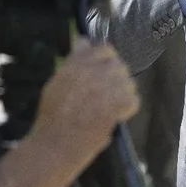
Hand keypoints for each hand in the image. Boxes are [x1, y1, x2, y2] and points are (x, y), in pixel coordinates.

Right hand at [32, 39, 139, 158]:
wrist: (56, 144)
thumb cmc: (51, 116)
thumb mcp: (56, 82)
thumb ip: (73, 61)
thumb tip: (84, 42)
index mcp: (77, 64)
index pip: (104, 49)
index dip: (106, 59)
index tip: (102, 70)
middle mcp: (94, 71)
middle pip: (118, 64)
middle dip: (115, 77)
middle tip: (107, 92)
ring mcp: (108, 87)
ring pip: (128, 82)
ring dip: (122, 92)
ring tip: (110, 105)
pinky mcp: (118, 105)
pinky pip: (133, 100)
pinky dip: (127, 109)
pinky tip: (116, 115)